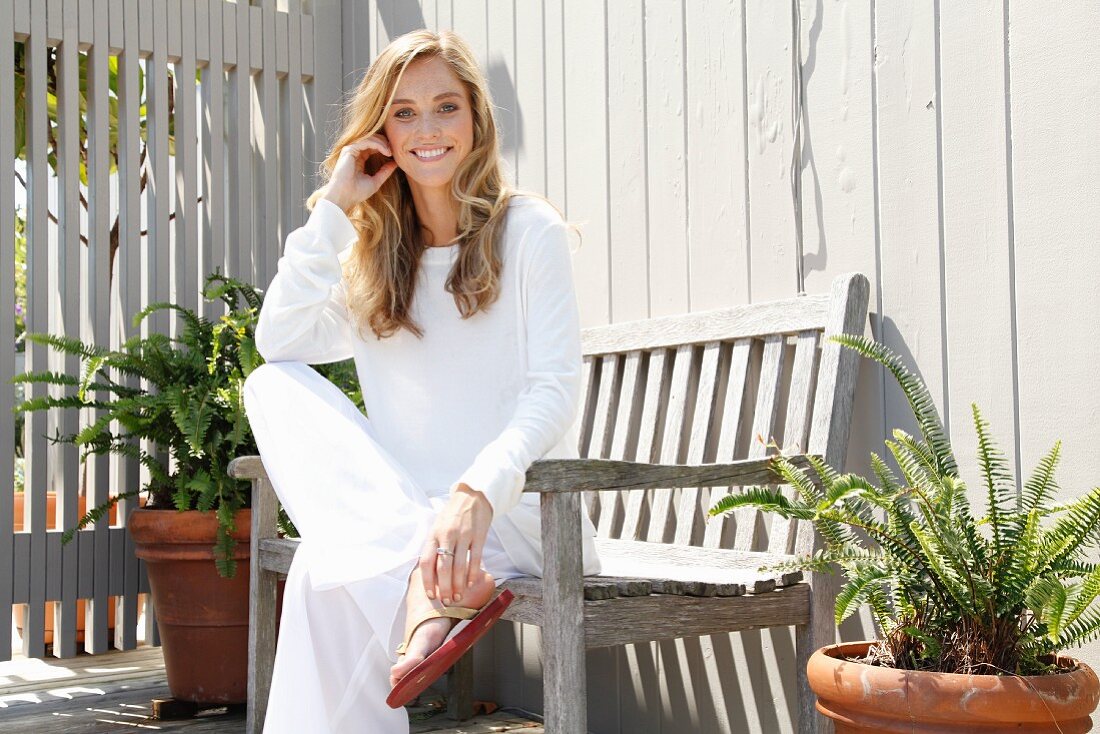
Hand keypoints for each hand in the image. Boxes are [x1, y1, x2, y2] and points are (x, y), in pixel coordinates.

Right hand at [320, 133, 397, 211]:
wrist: (344, 197)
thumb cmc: (357, 192)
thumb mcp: (376, 181)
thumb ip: (385, 172)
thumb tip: (395, 163)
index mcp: (359, 159)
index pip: (373, 147)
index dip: (384, 147)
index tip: (394, 154)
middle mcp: (354, 153)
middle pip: (371, 139)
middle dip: (384, 142)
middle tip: (394, 150)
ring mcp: (351, 150)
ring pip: (369, 138)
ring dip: (382, 143)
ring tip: (390, 152)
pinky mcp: (349, 150)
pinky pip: (366, 141)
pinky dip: (377, 144)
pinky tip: (385, 151)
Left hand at [419, 484, 492, 604]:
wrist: (473, 496)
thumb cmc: (452, 516)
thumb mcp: (438, 528)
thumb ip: (434, 548)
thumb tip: (431, 574)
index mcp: (433, 535)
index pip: (427, 562)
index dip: (428, 581)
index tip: (431, 594)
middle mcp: (446, 535)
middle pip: (443, 567)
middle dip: (444, 588)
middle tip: (446, 601)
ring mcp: (463, 535)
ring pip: (459, 566)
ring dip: (457, 585)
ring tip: (458, 597)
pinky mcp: (478, 535)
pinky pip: (474, 558)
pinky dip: (472, 573)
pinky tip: (469, 583)